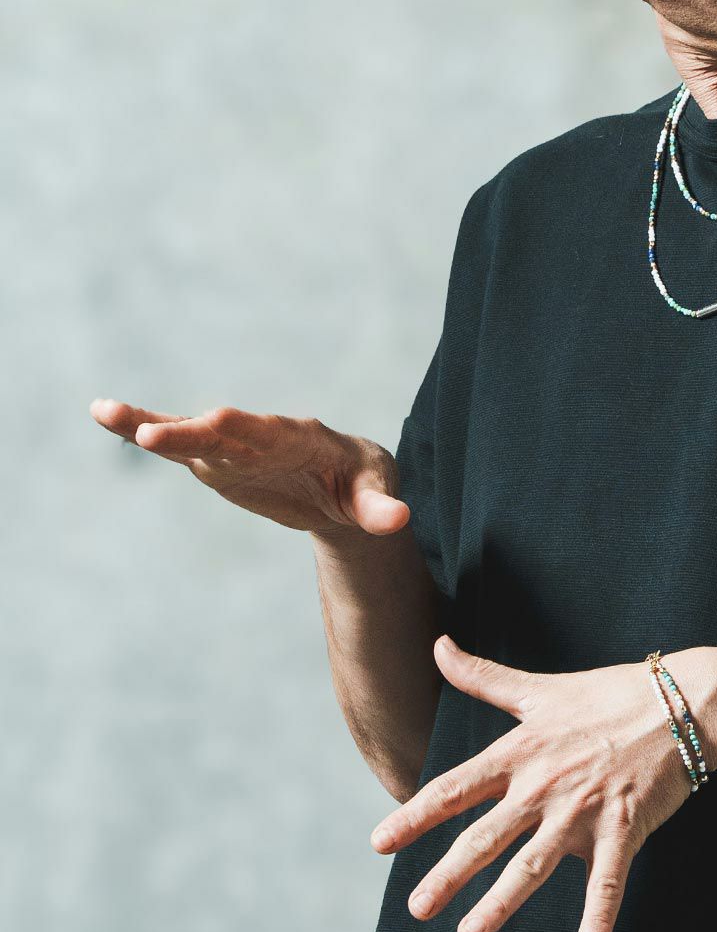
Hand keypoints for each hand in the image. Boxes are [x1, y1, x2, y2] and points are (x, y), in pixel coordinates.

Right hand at [88, 397, 408, 537]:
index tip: (204, 427)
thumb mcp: (376, 495)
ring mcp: (234, 447)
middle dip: (186, 431)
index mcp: (299, 437)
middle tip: (146, 433)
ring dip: (149, 425)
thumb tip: (398, 521)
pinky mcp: (218, 461)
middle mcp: (260, 435)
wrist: (347, 485)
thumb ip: (380, 507)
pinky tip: (106, 417)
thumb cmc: (364, 484)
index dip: (234, 429)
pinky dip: (146, 433)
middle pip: (219, 429)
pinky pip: (179, 446)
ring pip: (189, 434)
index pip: (263, 430)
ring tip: (103, 410)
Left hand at [369, 636, 712, 931]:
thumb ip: (483, 676)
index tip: (380, 842)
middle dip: (448, 873)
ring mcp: (584, 810)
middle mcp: (544, 785)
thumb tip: (437, 645)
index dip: (415, 815)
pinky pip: (608, 882)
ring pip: (534, 865)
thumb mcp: (541, 687)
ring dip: (500, 903)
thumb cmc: (610, 694)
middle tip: (417, 906)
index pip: (456, 787)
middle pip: (486, 835)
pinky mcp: (625, 828)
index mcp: (521, 752)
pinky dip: (598, 919)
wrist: (684, 703)